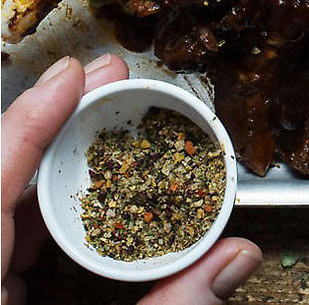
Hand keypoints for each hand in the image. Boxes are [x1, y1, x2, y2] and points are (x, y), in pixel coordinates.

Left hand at [1, 55, 262, 304]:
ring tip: (105, 135)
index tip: (71, 75)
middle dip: (54, 126)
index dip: (29, 121)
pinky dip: (47, 212)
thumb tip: (237, 254)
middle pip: (3, 182)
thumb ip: (174, 304)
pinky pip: (8, 237)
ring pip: (5, 206)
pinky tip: (89, 203)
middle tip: (103, 83)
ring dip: (56, 166)